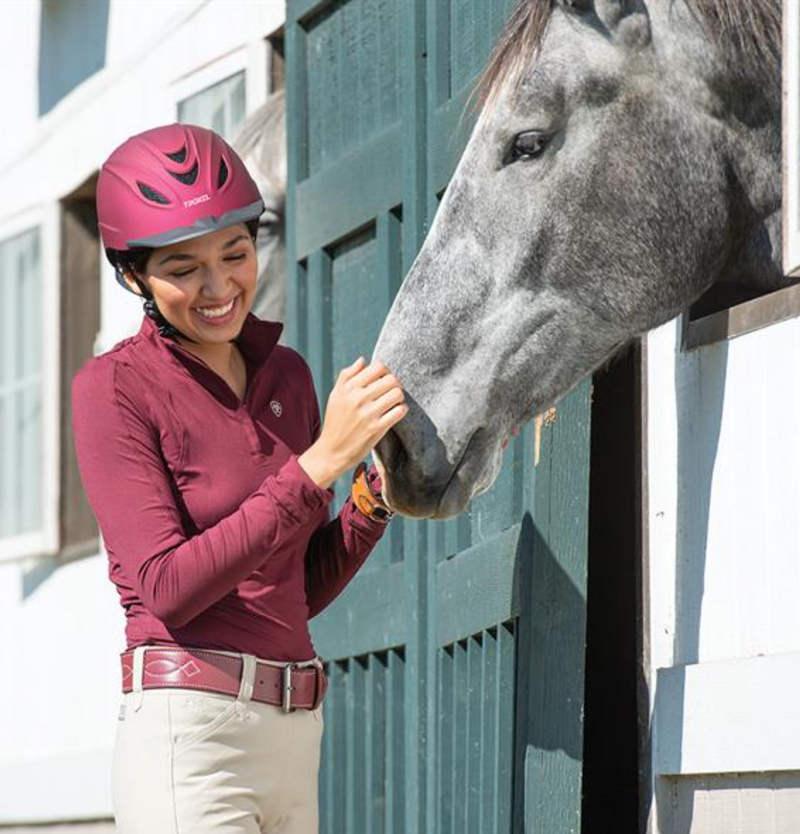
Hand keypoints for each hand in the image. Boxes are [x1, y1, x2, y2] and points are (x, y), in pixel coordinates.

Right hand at [298, 357, 407, 488]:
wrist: (332, 451)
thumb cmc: (335, 421)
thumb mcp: (335, 396)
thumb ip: (347, 375)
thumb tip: (363, 360)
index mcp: (348, 387)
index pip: (378, 367)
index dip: (385, 372)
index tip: (383, 380)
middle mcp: (358, 398)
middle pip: (391, 379)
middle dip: (395, 384)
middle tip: (391, 391)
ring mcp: (368, 413)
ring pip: (397, 394)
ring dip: (399, 397)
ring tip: (393, 402)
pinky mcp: (377, 428)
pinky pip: (399, 411)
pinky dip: (401, 410)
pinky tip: (395, 413)